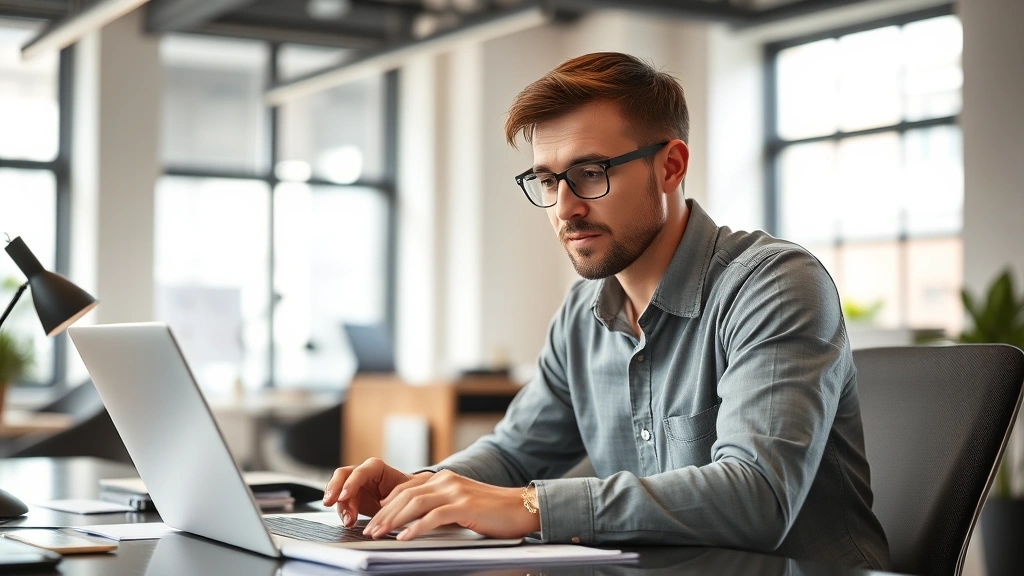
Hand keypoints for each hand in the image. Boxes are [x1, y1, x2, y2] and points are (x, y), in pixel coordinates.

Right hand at [323, 458, 431, 526]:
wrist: (407, 500)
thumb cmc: (408, 492)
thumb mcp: (406, 491)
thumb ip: (397, 496)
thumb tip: (385, 504)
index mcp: (376, 468)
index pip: (360, 471)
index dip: (351, 483)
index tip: (345, 496)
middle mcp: (363, 473)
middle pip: (342, 475)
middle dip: (334, 489)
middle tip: (330, 502)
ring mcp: (355, 485)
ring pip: (338, 491)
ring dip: (339, 506)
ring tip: (348, 521)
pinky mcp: (351, 497)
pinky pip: (340, 503)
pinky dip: (342, 513)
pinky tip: (347, 522)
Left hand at [362, 469, 540, 540]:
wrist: (522, 507)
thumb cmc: (493, 510)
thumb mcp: (461, 503)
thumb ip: (439, 506)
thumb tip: (414, 521)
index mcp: (444, 478)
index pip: (405, 489)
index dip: (386, 504)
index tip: (374, 519)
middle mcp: (447, 480)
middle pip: (405, 495)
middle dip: (383, 514)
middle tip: (369, 530)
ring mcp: (455, 491)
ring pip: (414, 504)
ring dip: (393, 520)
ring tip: (380, 534)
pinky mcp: (464, 505)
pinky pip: (433, 517)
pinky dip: (415, 528)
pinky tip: (404, 538)